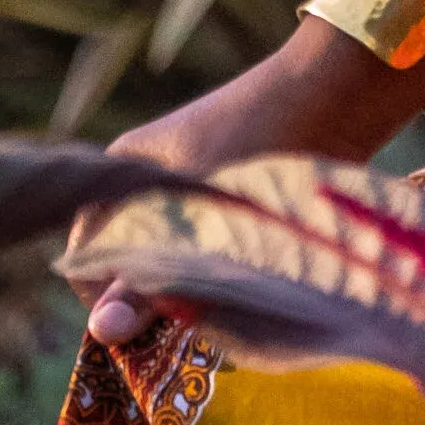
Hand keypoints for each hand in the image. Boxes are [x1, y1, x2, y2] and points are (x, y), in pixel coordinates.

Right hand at [81, 10, 424, 347]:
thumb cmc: (261, 143)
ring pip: (173, 260)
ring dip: (194, 286)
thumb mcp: (199, 219)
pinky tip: (250, 279)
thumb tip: (102, 333)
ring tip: (229, 296)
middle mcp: (147, 178)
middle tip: (195, 317)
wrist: (335, 91)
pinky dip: (219, 269)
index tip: (153, 327)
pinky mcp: (228, 193)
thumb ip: (151, 282)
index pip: (89, 263)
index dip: (113, 302)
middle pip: (132, 264)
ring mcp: (188, 184)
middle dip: (158, 298)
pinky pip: (206, 248)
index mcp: (120, 173)